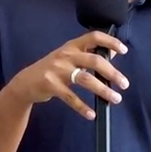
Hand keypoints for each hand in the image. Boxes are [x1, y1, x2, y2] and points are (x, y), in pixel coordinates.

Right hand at [8, 30, 129, 119]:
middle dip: (112, 72)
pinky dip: (82, 107)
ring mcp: (57, 70)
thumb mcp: (70, 57)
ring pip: (85, 79)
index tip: (124, 50)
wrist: (25, 82)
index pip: (93, 37)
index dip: (110, 41)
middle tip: (125, 84)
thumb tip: (114, 52)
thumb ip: (90, 54)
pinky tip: (92, 114)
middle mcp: (66, 55)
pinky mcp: (51, 85)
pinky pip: (70, 97)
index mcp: (72, 46)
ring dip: (103, 90)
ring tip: (116, 99)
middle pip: (94, 60)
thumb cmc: (53, 69)